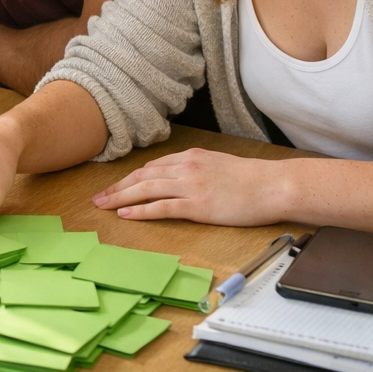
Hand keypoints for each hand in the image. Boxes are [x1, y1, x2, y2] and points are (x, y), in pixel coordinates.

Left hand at [93, 148, 288, 225]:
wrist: (274, 185)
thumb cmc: (251, 179)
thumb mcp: (218, 164)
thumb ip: (195, 169)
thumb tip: (178, 177)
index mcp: (190, 157)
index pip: (151, 167)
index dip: (130, 178)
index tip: (115, 186)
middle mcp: (186, 167)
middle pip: (142, 177)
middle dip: (117, 187)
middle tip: (98, 198)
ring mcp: (191, 186)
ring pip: (146, 190)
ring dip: (121, 198)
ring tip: (104, 206)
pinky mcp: (198, 205)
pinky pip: (162, 207)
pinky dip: (141, 211)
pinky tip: (126, 214)